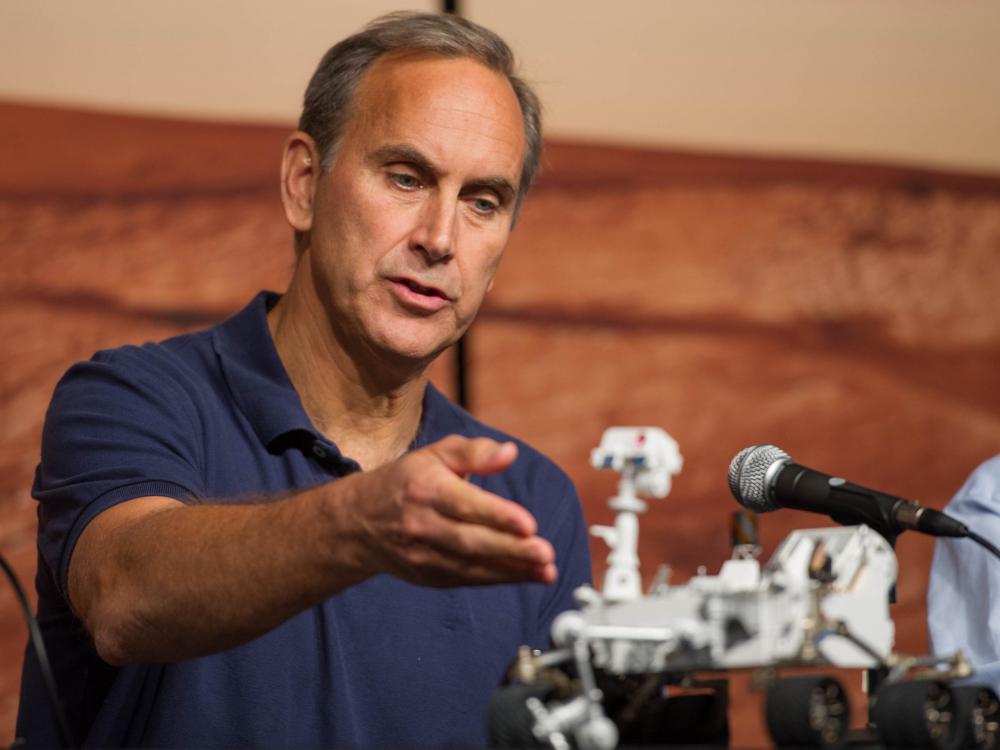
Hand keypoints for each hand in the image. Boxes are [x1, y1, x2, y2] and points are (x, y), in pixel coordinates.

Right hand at [338, 436, 556, 586]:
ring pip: (471, 566)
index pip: (464, 505)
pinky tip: (527, 576)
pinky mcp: (429, 576)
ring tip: (546, 569)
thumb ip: (474, 452)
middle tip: (545, 552)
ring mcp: (424, 555)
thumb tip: (509, 453)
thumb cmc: (405, 482)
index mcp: (425, 489)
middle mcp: (422, 525)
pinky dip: (499, 579)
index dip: (497, 516)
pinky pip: (468, 579)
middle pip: (470, 541)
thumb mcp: (435, 454)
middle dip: (511, 550)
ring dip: (512, 570)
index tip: (528, 524)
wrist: (357, 523)